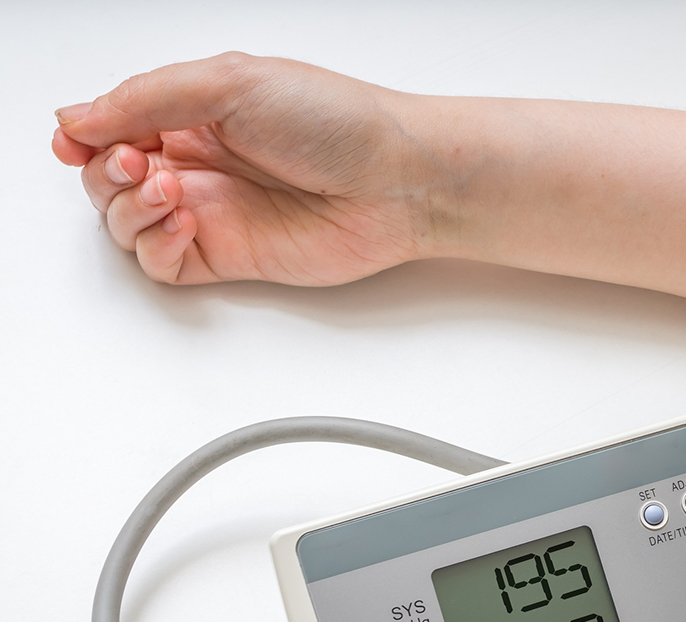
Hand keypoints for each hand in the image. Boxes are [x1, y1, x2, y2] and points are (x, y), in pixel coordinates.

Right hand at [52, 53, 438, 284]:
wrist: (398, 180)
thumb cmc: (336, 121)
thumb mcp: (231, 82)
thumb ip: (148, 97)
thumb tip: (78, 118)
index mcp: (194, 112)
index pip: (113, 126)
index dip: (85, 134)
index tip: (75, 139)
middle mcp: (198, 161)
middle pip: (109, 177)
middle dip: (104, 171)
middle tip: (139, 164)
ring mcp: (212, 210)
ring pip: (126, 221)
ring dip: (126, 206)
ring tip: (169, 188)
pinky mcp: (230, 256)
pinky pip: (162, 262)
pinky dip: (154, 244)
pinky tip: (182, 222)